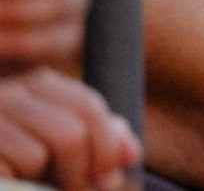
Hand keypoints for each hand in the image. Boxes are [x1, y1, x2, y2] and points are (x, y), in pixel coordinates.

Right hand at [0, 66, 139, 189]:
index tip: (111, 179)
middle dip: (91, 168)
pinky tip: (14, 184)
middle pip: (78, 124)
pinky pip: (25, 161)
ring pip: (56, 144)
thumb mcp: (55, 150)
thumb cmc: (12, 168)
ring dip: (61, 181)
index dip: (109, 143)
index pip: (87, 105)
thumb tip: (131, 153)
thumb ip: (95, 140)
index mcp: (33, 83)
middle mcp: (9, 89)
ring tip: (50, 189)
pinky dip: (29, 184)